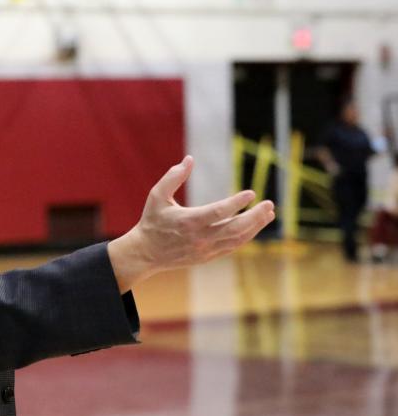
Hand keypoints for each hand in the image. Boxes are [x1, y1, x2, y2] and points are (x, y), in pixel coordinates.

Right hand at [108, 156, 275, 291]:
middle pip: (235, 228)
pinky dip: (245, 236)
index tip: (251, 193)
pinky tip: (254, 226)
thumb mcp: (157, 195)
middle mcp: (199, 238)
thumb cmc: (152, 220)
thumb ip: (173, 177)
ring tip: (269, 214)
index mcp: (188, 221)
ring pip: (237, 239)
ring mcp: (205, 250)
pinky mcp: (207, 257)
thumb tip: (189, 159)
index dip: (237, 203)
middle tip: (270, 204)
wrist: (146, 252)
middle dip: (255, 216)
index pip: (219, 212)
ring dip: (255, 226)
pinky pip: (232, 247)